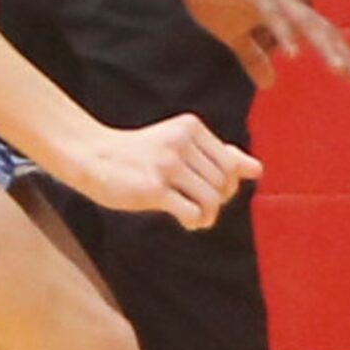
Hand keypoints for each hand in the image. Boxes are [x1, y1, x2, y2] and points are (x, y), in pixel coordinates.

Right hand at [67, 114, 260, 230]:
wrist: (91, 157)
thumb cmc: (139, 154)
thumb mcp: (180, 147)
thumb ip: (219, 155)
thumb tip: (258, 170)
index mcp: (190, 127)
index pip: (230, 165)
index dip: (227, 185)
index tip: (209, 191)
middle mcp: (180, 142)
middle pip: (223, 183)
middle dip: (218, 201)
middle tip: (200, 207)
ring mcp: (166, 165)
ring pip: (212, 200)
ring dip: (208, 216)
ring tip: (196, 218)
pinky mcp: (152, 188)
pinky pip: (192, 213)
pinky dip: (196, 222)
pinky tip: (186, 222)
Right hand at [168, 0, 349, 88]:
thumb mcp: (236, 37)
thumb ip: (254, 57)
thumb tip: (269, 84)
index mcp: (285, 12)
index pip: (320, 35)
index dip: (339, 56)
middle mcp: (286, 0)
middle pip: (322, 29)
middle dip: (342, 55)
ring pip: (304, 23)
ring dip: (322, 47)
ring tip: (338, 70)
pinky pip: (273, 15)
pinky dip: (284, 33)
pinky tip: (293, 54)